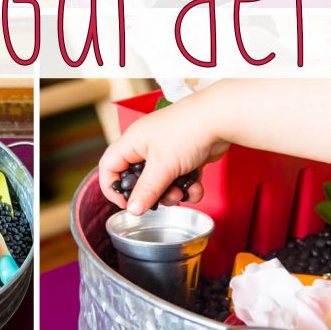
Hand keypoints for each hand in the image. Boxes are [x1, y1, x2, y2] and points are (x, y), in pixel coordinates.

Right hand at [98, 96, 229, 214]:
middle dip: (152, 193)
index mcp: (132, 142)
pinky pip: (179, 179)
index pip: (109, 166)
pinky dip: (188, 186)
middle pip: (138, 179)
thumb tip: (132, 210)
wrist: (220, 119)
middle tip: (165, 198)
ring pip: (161, 182)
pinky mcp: (185, 157)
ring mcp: (166, 151)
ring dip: (173, 193)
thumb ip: (146, 190)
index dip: (112, 187)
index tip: (125, 204)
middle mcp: (146, 146)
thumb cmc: (186, 132)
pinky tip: (197, 187)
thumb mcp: (162, 166)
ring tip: (183, 192)